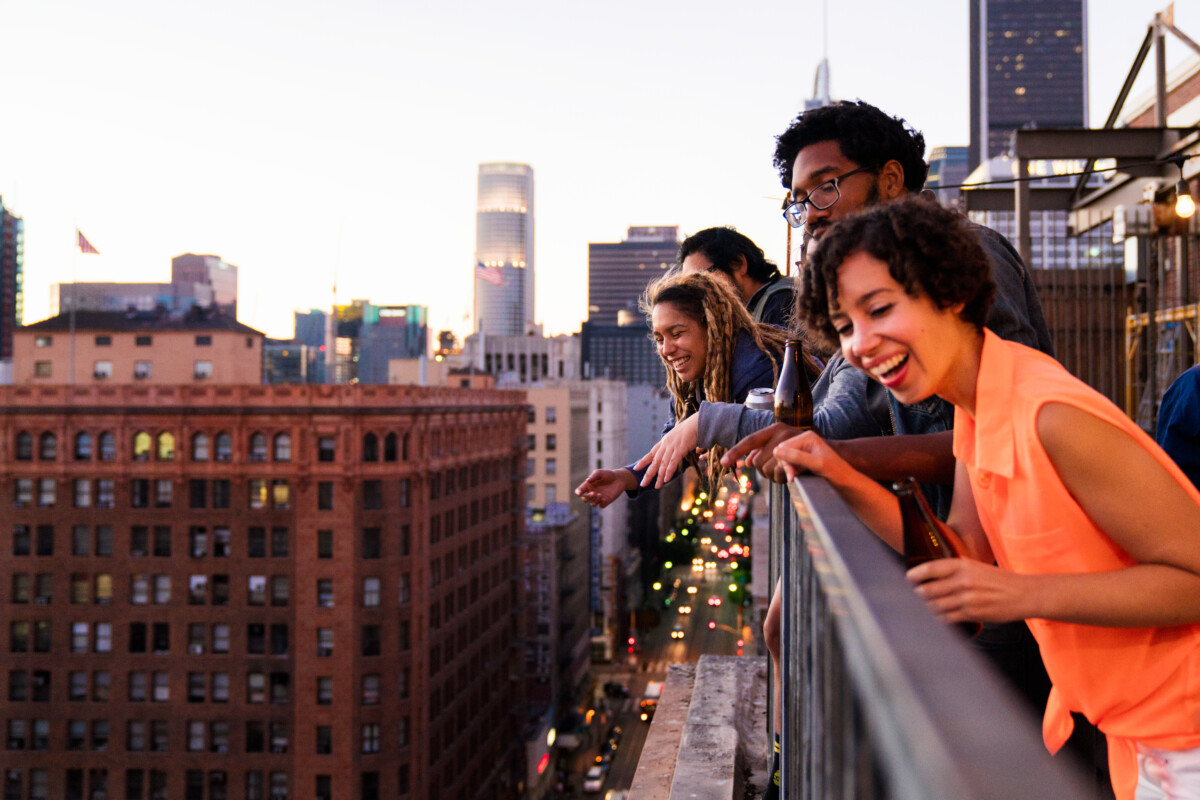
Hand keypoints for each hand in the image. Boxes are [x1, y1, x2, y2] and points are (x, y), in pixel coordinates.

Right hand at [574, 469, 631, 508]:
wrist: (619, 479)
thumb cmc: (608, 474)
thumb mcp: (600, 473)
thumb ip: (593, 476)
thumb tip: (587, 481)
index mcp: (588, 486)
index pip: (580, 491)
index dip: (578, 493)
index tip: (580, 493)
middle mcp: (592, 493)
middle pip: (585, 499)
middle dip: (587, 498)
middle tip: (593, 493)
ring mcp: (598, 498)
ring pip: (592, 504)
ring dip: (594, 500)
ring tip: (599, 494)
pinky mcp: (605, 501)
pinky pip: (601, 505)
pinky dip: (601, 503)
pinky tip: (604, 498)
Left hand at [634, 414, 699, 488]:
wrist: (696, 423)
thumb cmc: (690, 429)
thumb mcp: (678, 437)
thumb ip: (674, 445)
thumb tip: (675, 452)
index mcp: (664, 442)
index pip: (651, 453)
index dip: (643, 461)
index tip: (636, 468)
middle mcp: (665, 445)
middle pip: (654, 462)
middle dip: (648, 474)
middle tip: (643, 484)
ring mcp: (672, 447)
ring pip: (663, 464)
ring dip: (660, 476)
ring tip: (657, 486)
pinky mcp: (680, 449)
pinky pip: (673, 462)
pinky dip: (669, 471)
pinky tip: (666, 479)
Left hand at [719, 422, 802, 482]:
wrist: (831, 454)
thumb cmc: (803, 453)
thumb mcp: (783, 449)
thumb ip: (765, 452)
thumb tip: (748, 462)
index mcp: (774, 429)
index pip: (749, 441)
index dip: (735, 452)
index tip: (722, 463)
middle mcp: (781, 432)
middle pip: (758, 461)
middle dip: (765, 471)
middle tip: (780, 471)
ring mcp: (790, 442)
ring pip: (767, 469)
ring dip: (775, 476)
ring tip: (788, 472)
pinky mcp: (798, 455)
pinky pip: (780, 473)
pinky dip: (783, 478)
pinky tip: (791, 477)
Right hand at [771, 429, 856, 485]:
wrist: (846, 480)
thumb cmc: (836, 471)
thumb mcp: (817, 464)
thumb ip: (796, 457)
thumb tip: (776, 451)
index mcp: (807, 437)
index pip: (784, 446)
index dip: (784, 460)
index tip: (791, 474)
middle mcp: (803, 441)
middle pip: (782, 452)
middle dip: (785, 465)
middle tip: (792, 476)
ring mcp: (803, 450)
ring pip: (784, 458)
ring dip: (787, 469)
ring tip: (794, 477)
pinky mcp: (803, 458)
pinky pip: (789, 463)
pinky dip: (790, 471)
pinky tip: (795, 476)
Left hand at [906, 559, 1031, 623]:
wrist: (1024, 594)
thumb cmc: (1000, 581)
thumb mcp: (978, 567)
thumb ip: (957, 569)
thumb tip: (935, 573)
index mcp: (963, 565)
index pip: (931, 568)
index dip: (915, 575)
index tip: (907, 579)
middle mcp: (963, 580)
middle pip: (928, 590)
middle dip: (915, 596)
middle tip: (906, 599)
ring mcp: (967, 598)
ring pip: (935, 606)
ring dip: (923, 609)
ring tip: (914, 611)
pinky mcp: (972, 613)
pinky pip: (947, 618)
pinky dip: (937, 620)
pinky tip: (931, 621)